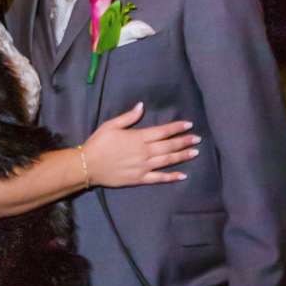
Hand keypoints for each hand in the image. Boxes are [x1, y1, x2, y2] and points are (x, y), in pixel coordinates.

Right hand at [84, 103, 199, 188]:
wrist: (88, 165)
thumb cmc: (98, 143)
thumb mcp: (111, 125)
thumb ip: (128, 117)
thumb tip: (142, 106)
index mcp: (138, 137)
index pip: (162, 131)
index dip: (176, 128)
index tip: (189, 125)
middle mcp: (144, 152)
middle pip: (168, 146)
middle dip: (184, 142)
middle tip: (198, 139)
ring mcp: (143, 167)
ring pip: (167, 161)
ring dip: (182, 156)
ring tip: (195, 153)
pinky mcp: (139, 179)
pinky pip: (158, 178)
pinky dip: (171, 177)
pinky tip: (183, 175)